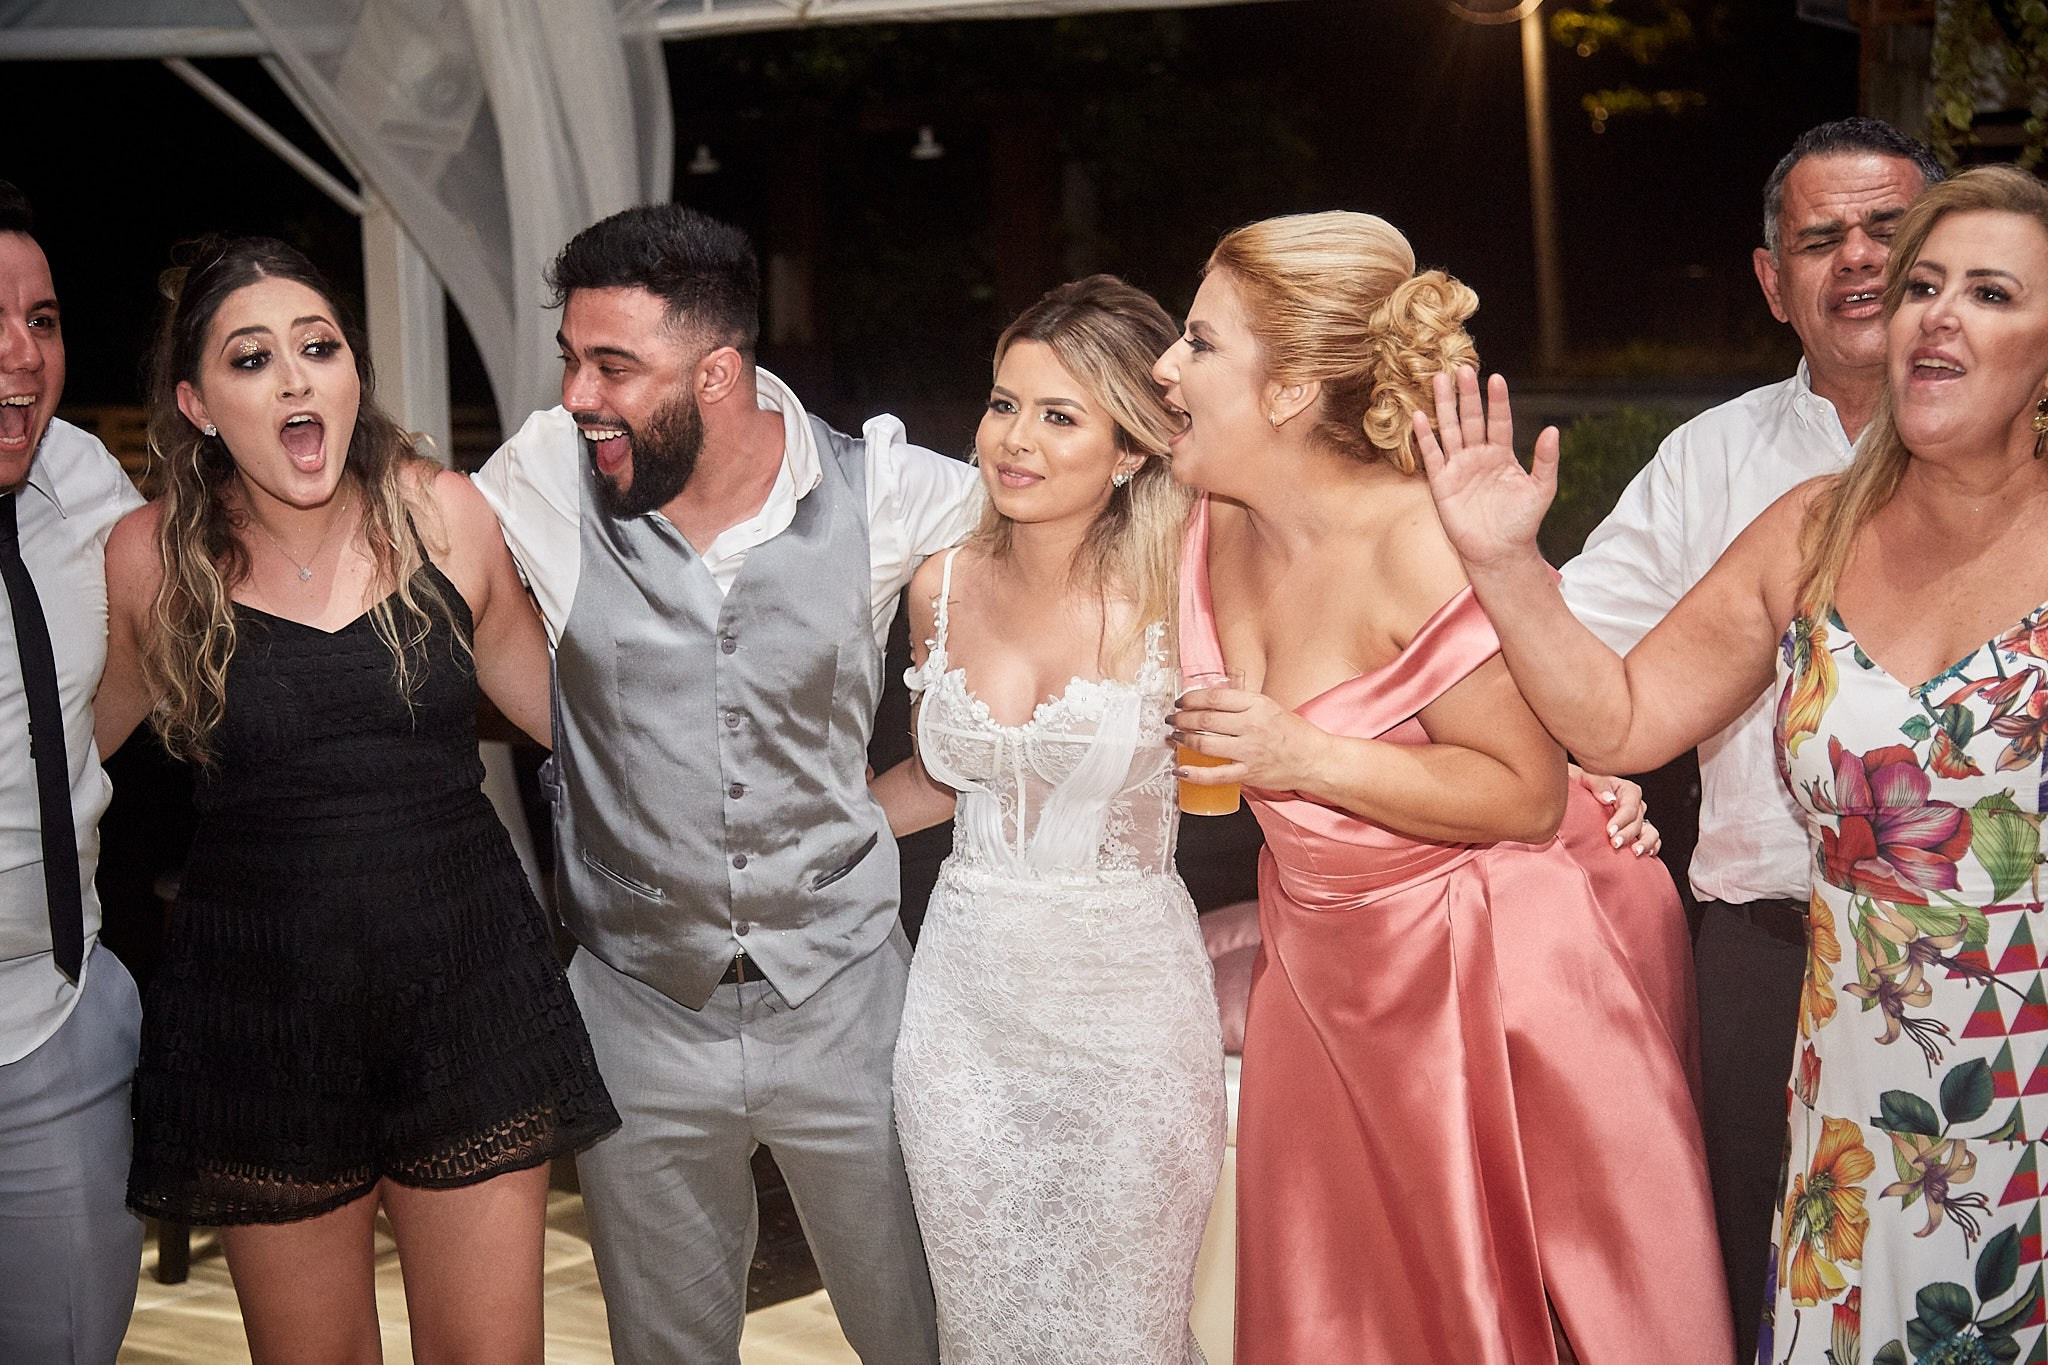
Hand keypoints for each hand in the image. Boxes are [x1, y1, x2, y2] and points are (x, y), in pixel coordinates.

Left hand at [1170, 682, 1327, 792]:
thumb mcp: (1269, 706)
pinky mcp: (1248, 773)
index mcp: (1257, 705)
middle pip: (1205, 719)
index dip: (1191, 698)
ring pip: (1205, 744)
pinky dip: (1194, 774)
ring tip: (1175, 737)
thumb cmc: (1293, 732)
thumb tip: (1210, 701)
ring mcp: (1249, 751)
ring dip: (1184, 740)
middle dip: (1182, 719)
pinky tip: (1181, 770)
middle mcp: (1251, 726)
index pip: (1214, 698)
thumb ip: (1241, 704)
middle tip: (1173, 719)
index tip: (1181, 701)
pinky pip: (1215, 775)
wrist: (1314, 759)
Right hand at [1412, 366, 1558, 572]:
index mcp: (1502, 454)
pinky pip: (1432, 455)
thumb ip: (1546, 460)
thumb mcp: (1542, 489)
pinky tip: (1419, 416)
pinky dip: (1425, 437)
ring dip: (1444, 406)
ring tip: (1439, 380)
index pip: (1499, 421)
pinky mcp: (1441, 483)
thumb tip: (1553, 430)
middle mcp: (1479, 456)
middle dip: (1467, 395)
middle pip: (1471, 419)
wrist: (1499, 551)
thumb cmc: (1522, 522)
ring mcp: (1458, 467)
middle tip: (1461, 369)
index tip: (1496, 378)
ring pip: (1450, 430)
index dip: (1497, 401)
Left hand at [1572, 765, 1662, 857]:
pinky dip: (1652, 846)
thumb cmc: (1583, 784)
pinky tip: (1646, 854)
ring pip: (1650, 831)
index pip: (1629, 806)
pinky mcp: (1638, 831)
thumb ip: (1599, 785)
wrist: (1579, 793)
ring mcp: (1639, 819)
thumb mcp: (1588, 778)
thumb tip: (1610, 799)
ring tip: (1635, 852)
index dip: (1622, 820)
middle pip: (1637, 821)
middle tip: (1615, 844)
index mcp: (1627, 790)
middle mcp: (1636, 805)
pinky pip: (1652, 839)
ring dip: (1645, 842)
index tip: (1610, 831)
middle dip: (1627, 834)